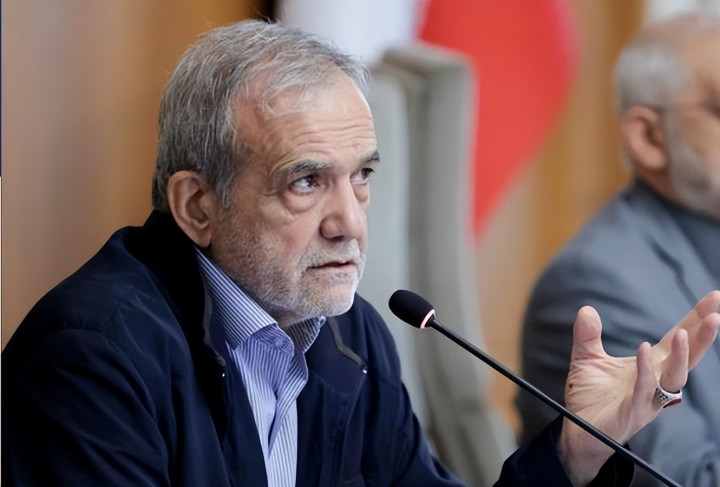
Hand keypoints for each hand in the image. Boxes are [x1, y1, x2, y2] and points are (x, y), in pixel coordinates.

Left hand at [557, 290, 719, 485]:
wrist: (578, 430)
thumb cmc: (589, 397)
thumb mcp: (587, 359)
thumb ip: (588, 335)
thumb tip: (586, 309)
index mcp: (651, 365)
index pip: (678, 338)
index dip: (695, 319)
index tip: (713, 298)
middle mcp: (657, 381)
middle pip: (687, 356)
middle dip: (703, 335)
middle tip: (716, 313)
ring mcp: (649, 398)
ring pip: (675, 376)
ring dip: (681, 354)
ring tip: (684, 332)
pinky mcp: (634, 411)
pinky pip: (645, 389)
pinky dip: (646, 369)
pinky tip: (644, 350)